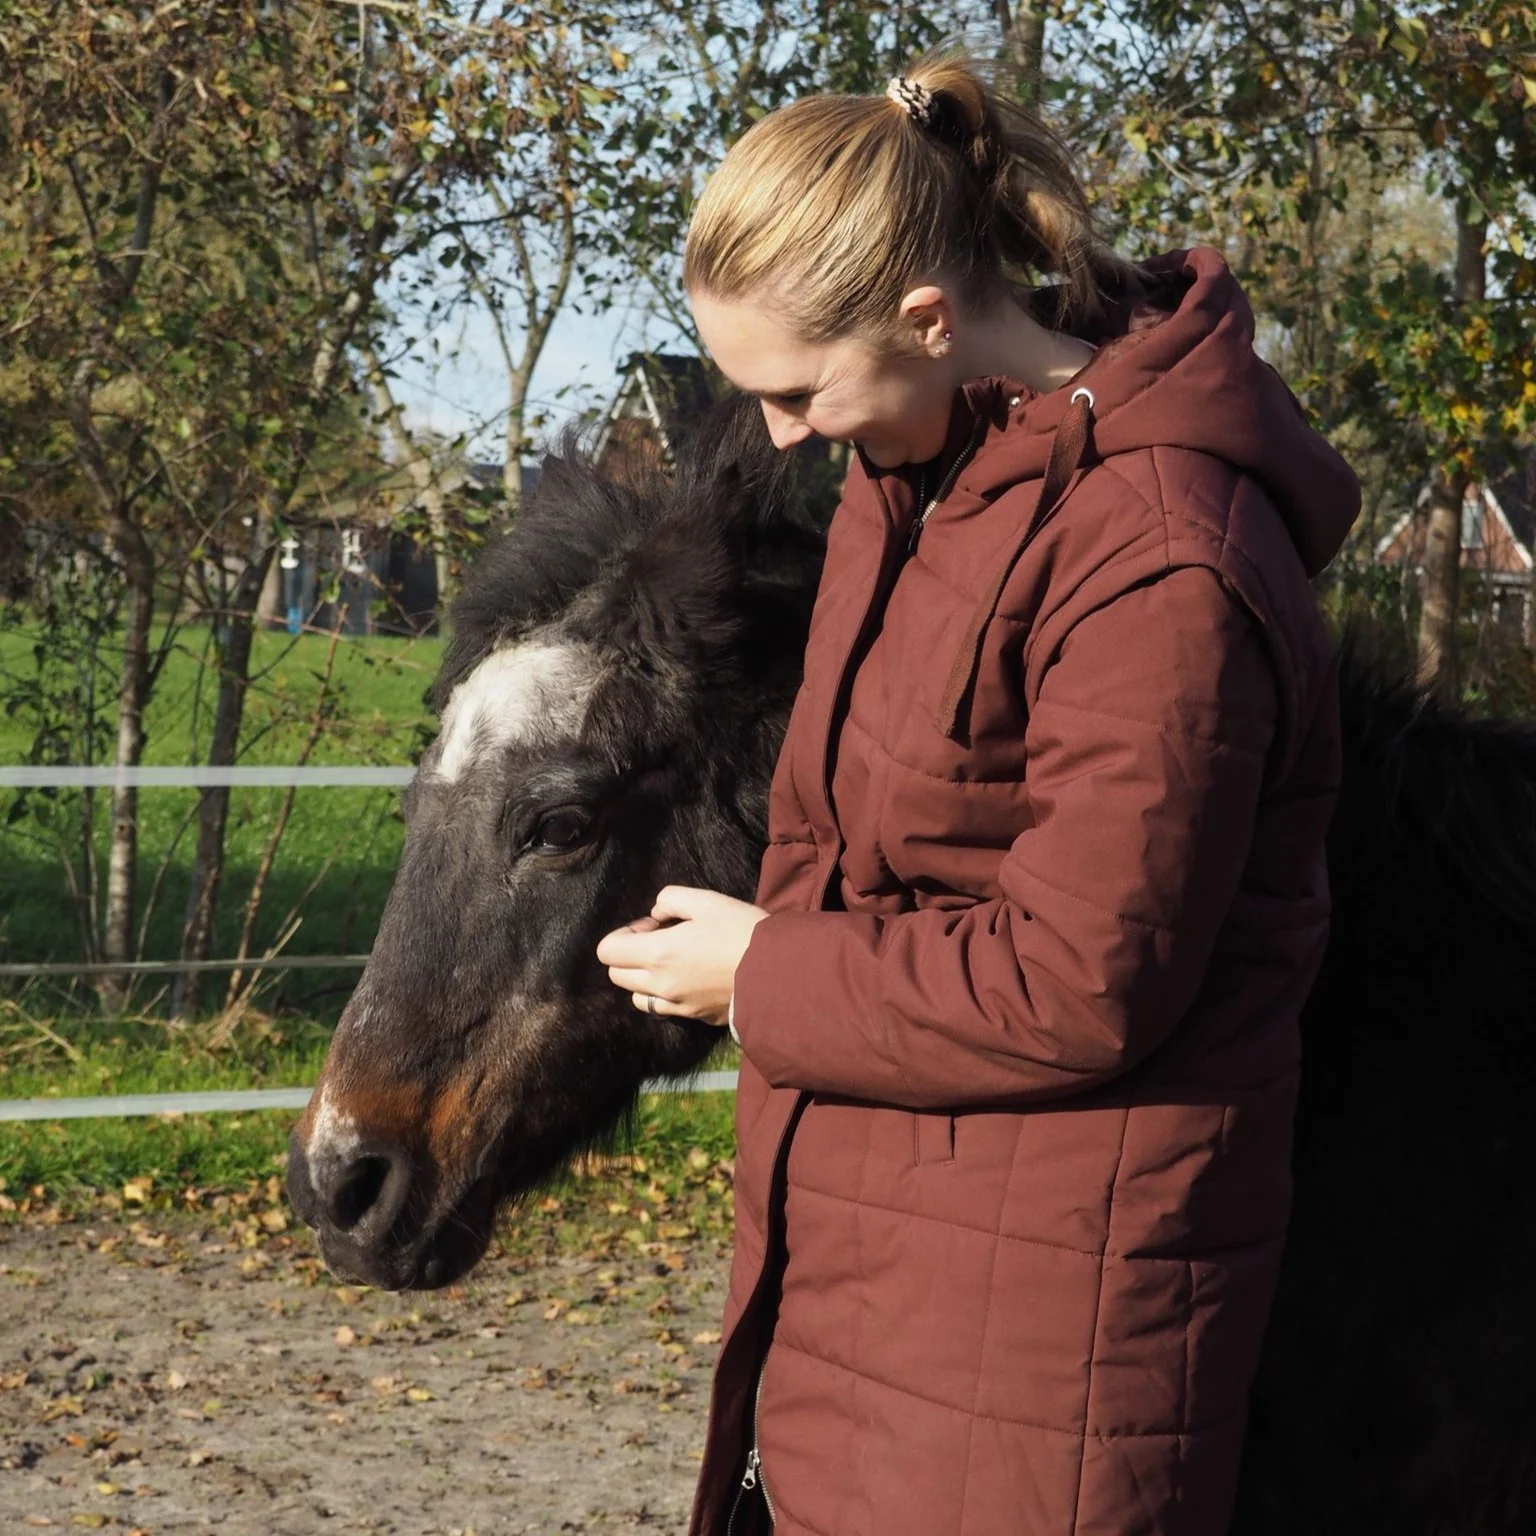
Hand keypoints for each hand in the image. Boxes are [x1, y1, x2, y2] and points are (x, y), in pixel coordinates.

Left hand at [596, 886, 767, 1027]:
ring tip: (673, 963)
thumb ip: (670, 899)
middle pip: (616, 975)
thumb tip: (656, 914)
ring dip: (644, 979)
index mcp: (657, 954)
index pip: (607, 951)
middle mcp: (659, 985)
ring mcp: (676, 1005)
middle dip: (630, 955)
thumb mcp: (705, 900)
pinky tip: (689, 979)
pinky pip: (663, 1009)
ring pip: (637, 997)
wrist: (777, 973)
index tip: (651, 926)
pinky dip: (664, 995)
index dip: (622, 934)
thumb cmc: (741, 931)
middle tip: (662, 940)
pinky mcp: (694, 1017)